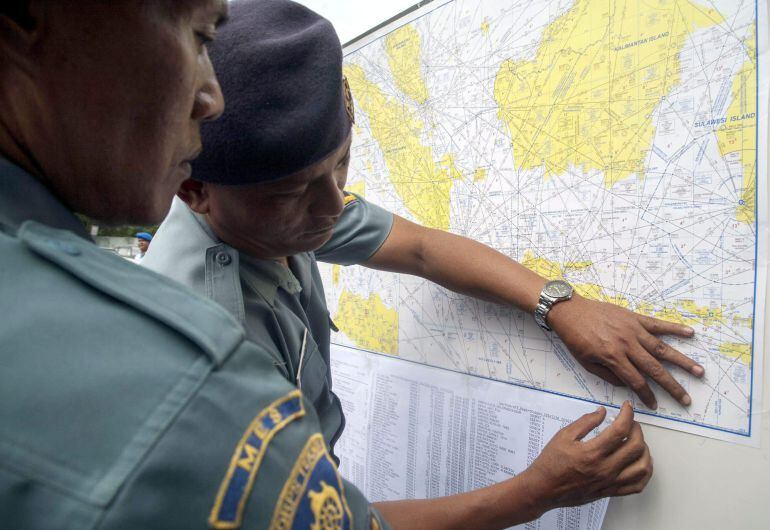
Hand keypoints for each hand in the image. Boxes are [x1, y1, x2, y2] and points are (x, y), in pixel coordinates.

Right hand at [524, 402, 651, 510]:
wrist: (543, 488)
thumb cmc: (551, 463)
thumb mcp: (564, 436)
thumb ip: (585, 422)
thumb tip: (602, 412)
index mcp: (592, 452)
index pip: (620, 429)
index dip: (627, 414)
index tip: (627, 407)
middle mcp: (605, 468)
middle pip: (636, 446)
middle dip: (637, 429)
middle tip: (630, 423)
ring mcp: (609, 482)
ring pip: (642, 467)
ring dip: (644, 450)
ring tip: (637, 442)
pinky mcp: (610, 491)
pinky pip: (637, 486)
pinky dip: (644, 473)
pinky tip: (640, 463)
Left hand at [547, 294, 703, 408]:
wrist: (569, 311)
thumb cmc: (575, 338)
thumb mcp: (586, 362)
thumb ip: (608, 375)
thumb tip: (627, 384)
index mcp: (613, 357)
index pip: (636, 381)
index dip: (647, 395)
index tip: (655, 405)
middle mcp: (627, 344)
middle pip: (655, 369)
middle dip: (672, 386)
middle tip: (687, 398)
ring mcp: (633, 329)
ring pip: (662, 348)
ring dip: (682, 360)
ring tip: (699, 371)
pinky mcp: (634, 317)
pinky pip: (658, 324)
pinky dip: (675, 328)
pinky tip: (690, 333)